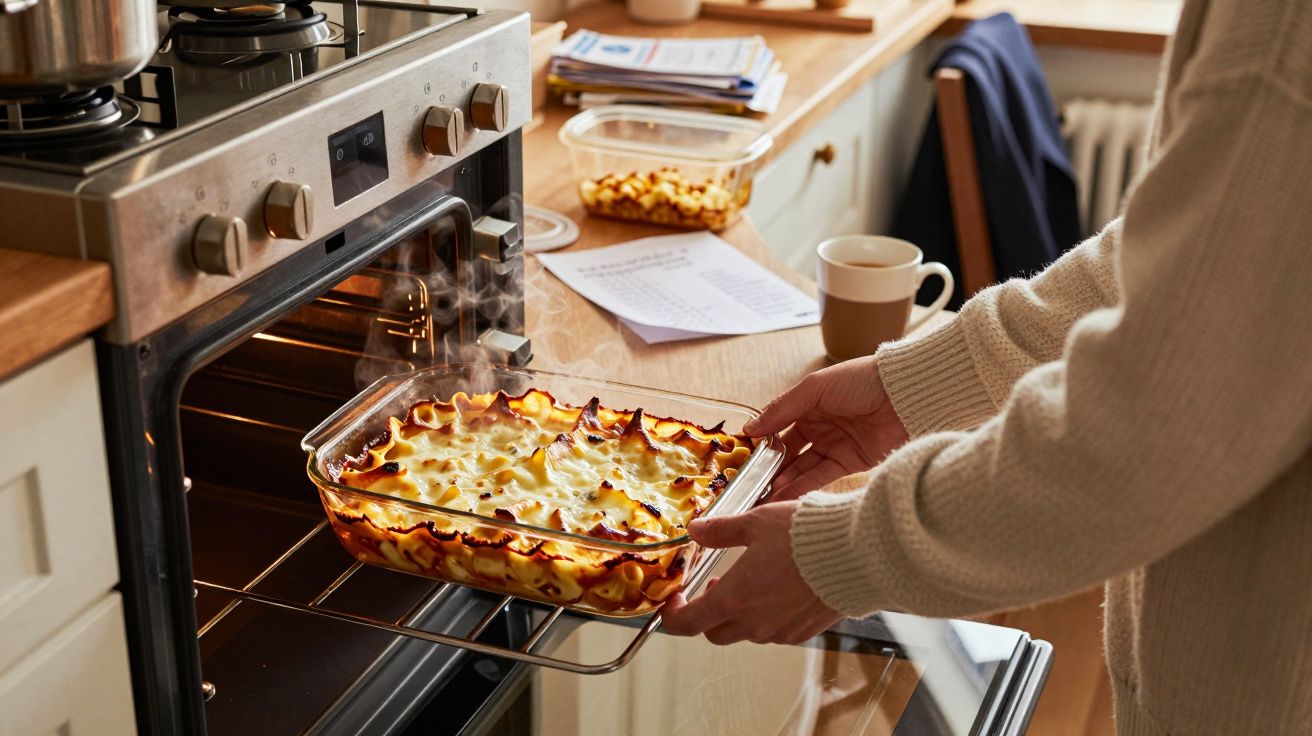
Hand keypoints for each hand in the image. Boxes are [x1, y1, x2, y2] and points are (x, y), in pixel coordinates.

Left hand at [660, 502, 841, 644]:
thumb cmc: (805, 536)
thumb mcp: (755, 523)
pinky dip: (768, 615)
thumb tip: (696, 530)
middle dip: (708, 613)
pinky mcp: (804, 632)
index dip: (673, 615)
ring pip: (747, 632)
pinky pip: (775, 631)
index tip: (674, 598)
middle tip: (715, 584)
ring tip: (752, 580)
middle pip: (715, 633)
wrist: (857, 554)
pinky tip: (780, 588)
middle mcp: (754, 623)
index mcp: (734, 599)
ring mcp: (780, 632)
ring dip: (740, 613)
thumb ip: (720, 531)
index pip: (687, 624)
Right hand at [743, 356, 908, 500]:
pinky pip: (821, 477)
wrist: (906, 396)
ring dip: (783, 481)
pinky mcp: (850, 463)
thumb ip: (781, 410)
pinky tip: (785, 495)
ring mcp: (835, 445)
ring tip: (763, 496)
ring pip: (802, 467)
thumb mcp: (814, 389)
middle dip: (770, 468)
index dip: (761, 442)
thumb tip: (749, 429)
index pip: (778, 427)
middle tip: (749, 485)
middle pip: (788, 451)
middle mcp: (820, 426)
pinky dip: (803, 486)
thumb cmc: (860, 381)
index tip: (742, 458)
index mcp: (809, 404)